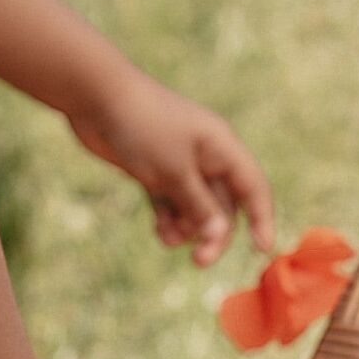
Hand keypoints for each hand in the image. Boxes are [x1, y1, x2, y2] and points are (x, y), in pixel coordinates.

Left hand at [65, 68, 277, 265]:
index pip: (253, 187)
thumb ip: (199, 206)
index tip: (263, 249)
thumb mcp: (174, 172)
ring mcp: (178, 163)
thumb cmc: (143, 128)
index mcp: (221, 147)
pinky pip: (170, 202)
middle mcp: (205, 155)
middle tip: (199, 262)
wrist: (96, 97)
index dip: (262, 217)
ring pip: (195, 207)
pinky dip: (168, 219)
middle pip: (223, 205)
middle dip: (213, 233)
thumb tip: (219, 235)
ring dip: (187, 228)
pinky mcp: (154, 170)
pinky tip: (159, 231)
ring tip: (167, 237)